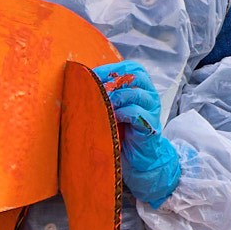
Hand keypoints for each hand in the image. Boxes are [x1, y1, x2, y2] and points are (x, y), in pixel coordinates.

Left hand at [94, 60, 181, 206]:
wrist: (140, 160)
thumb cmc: (123, 133)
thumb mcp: (113, 110)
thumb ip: (105, 97)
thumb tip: (78, 86)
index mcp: (142, 88)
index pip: (129, 68)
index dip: (110, 69)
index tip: (90, 75)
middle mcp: (149, 95)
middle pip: (134, 75)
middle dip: (111, 80)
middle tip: (94, 88)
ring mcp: (152, 110)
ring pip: (134, 93)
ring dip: (113, 97)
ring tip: (100, 104)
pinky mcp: (150, 126)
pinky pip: (136, 113)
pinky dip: (121, 113)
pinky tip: (111, 119)